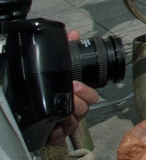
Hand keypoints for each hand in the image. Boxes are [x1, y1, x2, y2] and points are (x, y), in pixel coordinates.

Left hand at [48, 30, 99, 144]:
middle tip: (70, 90)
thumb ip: (66, 48)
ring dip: (69, 112)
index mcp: (77, 94)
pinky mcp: (55, 133)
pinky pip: (61, 135)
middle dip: (80, 98)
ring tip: (61, 106)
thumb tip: (72, 33)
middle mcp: (74, 108)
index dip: (86, 90)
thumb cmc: (50, 88)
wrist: (30, 111)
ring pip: (76, 119)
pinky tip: (53, 126)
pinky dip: (57, 131)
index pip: (92, 95)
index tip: (75, 84)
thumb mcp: (58, 66)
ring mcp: (66, 121)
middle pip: (87, 106)